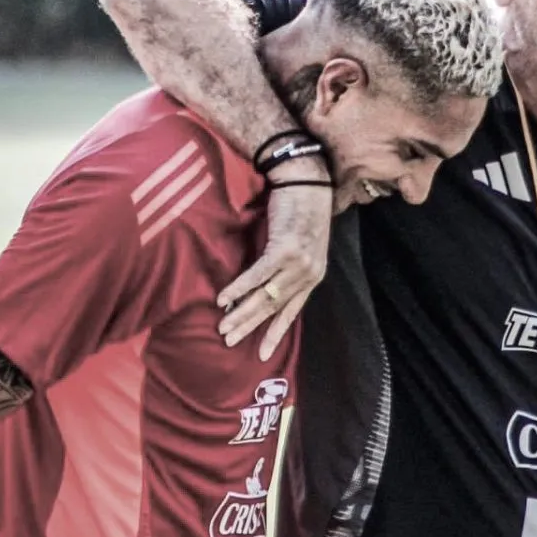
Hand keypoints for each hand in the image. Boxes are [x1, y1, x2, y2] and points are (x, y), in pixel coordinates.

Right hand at [217, 159, 332, 360]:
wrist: (307, 181)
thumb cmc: (301, 209)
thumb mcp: (300, 244)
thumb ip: (286, 265)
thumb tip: (263, 284)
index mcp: (312, 276)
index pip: (292, 312)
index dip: (275, 333)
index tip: (263, 355)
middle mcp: (308, 274)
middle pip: (275, 308)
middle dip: (250, 327)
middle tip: (230, 341)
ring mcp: (298, 264)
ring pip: (266, 297)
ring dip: (241, 313)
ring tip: (223, 326)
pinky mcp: (285, 250)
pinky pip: (258, 276)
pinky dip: (239, 289)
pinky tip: (224, 299)